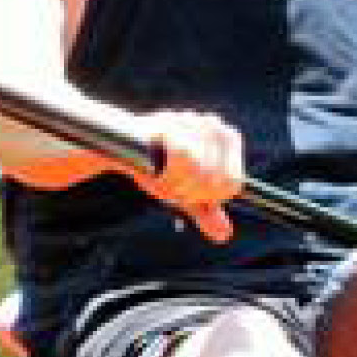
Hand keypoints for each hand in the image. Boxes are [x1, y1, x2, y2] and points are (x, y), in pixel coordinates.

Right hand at [137, 110, 243, 243]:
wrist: (124, 147)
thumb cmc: (159, 169)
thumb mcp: (185, 194)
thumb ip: (206, 213)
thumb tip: (224, 235)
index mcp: (228, 140)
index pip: (233, 182)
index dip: (211, 198)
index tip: (190, 198)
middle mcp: (214, 126)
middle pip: (216, 179)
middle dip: (192, 194)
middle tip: (173, 191)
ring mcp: (193, 121)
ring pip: (200, 171)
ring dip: (179, 186)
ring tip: (164, 181)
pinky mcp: (172, 122)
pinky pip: (183, 156)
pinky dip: (169, 175)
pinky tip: (157, 175)